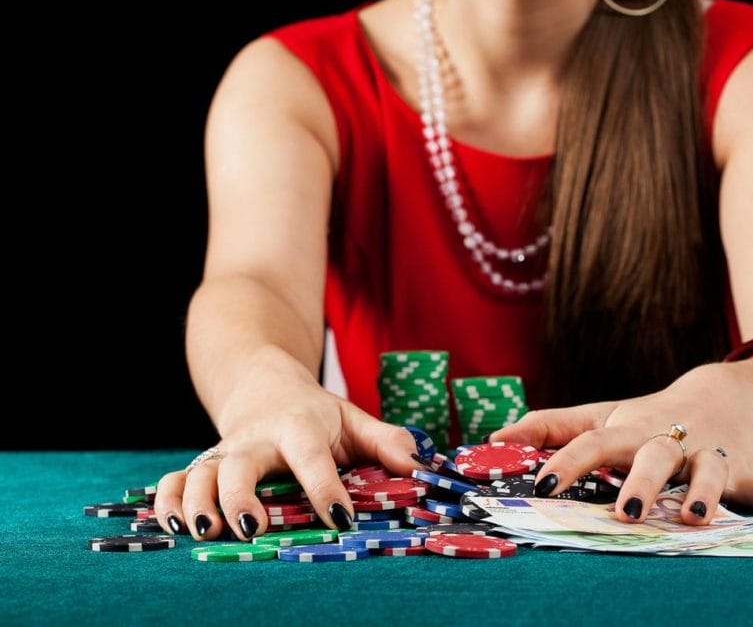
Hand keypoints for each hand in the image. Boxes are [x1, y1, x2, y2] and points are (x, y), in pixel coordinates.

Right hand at [153, 357, 417, 540]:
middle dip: (240, 496)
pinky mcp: (201, 464)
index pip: (312, 456)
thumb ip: (388, 441)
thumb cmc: (315, 413)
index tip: (340, 520)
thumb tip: (422, 467)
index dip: (325, 488)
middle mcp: (255, 440)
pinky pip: (173, 481)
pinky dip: (166, 502)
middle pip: (240, 464)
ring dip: (195, 503)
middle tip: (250, 527)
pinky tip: (173, 527)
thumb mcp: (354, 419)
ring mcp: (223, 453)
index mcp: (298, 426)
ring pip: (199, 474)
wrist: (263, 383)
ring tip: (204, 532)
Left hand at [490, 364, 752, 524]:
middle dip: (642, 483)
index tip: (543, 484)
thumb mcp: (602, 416)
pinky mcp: (741, 468)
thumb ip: (551, 427)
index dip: (568, 461)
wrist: (719, 393)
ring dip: (706, 494)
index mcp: (628, 431)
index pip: (592, 443)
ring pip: (708, 474)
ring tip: (699, 517)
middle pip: (653, 458)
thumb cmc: (647, 417)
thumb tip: (495, 439)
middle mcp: (667, 442)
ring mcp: (707, 455)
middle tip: (628, 512)